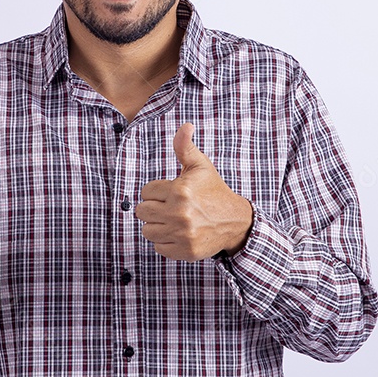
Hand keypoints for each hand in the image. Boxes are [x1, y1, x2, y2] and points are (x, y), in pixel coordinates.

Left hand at [135, 123, 253, 260]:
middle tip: (169, 207)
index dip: (156, 192)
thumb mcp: (201, 166)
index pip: (146, 192)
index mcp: (180, 190)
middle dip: (153, 208)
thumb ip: (185, 146)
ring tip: (173, 220)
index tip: (170, 193)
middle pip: (142, 211)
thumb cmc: (213, 191)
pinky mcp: (185, 251)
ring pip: (147, 230)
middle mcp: (179, 213)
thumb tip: (186, 125)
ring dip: (157, 225)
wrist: (235, 221)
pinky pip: (158, 247)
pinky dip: (165, 242)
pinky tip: (178, 233)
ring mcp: (182, 234)